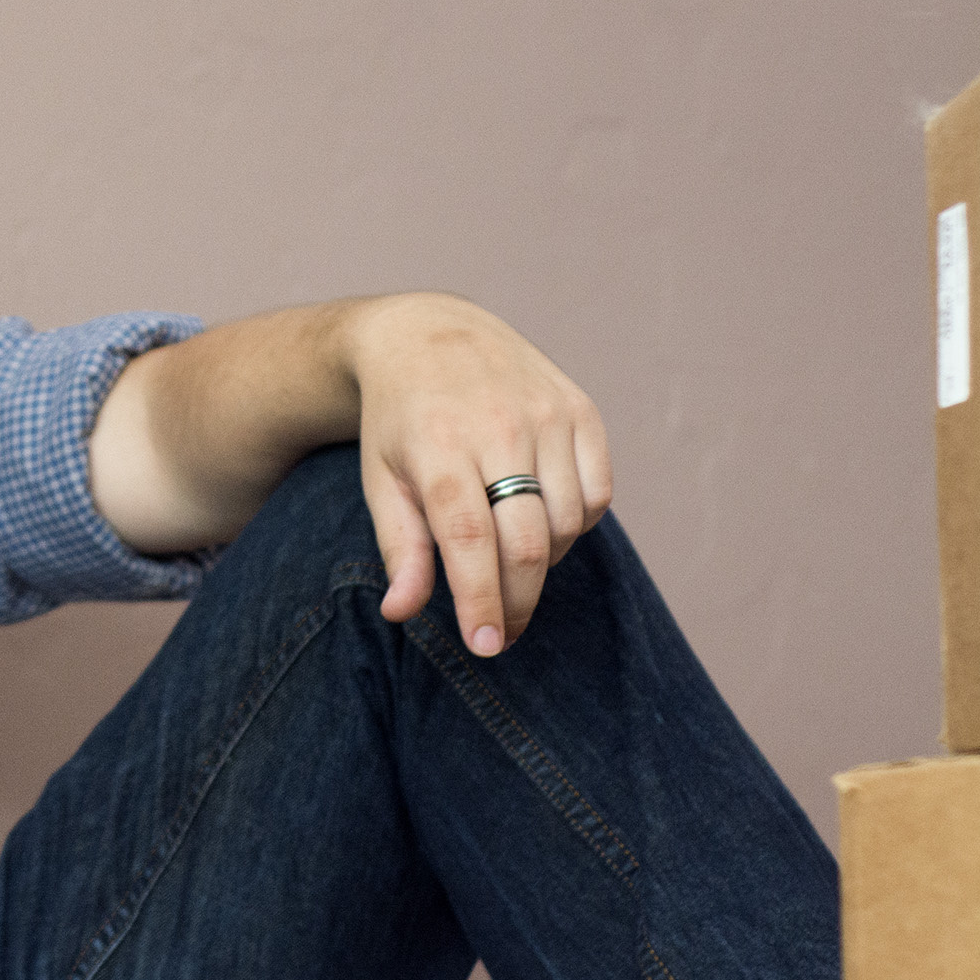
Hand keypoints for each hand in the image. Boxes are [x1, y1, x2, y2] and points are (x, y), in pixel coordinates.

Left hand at [343, 294, 611, 655]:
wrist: (429, 334)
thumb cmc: (399, 422)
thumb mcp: (381, 480)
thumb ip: (398, 548)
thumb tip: (401, 614)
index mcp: (439, 444)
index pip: (470, 539)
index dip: (482, 598)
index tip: (485, 645)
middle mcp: (499, 426)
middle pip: (528, 540)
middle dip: (517, 600)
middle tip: (500, 633)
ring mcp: (547, 414)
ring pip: (566, 523)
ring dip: (543, 561)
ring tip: (507, 560)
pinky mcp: (582, 409)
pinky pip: (598, 495)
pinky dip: (575, 524)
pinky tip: (540, 520)